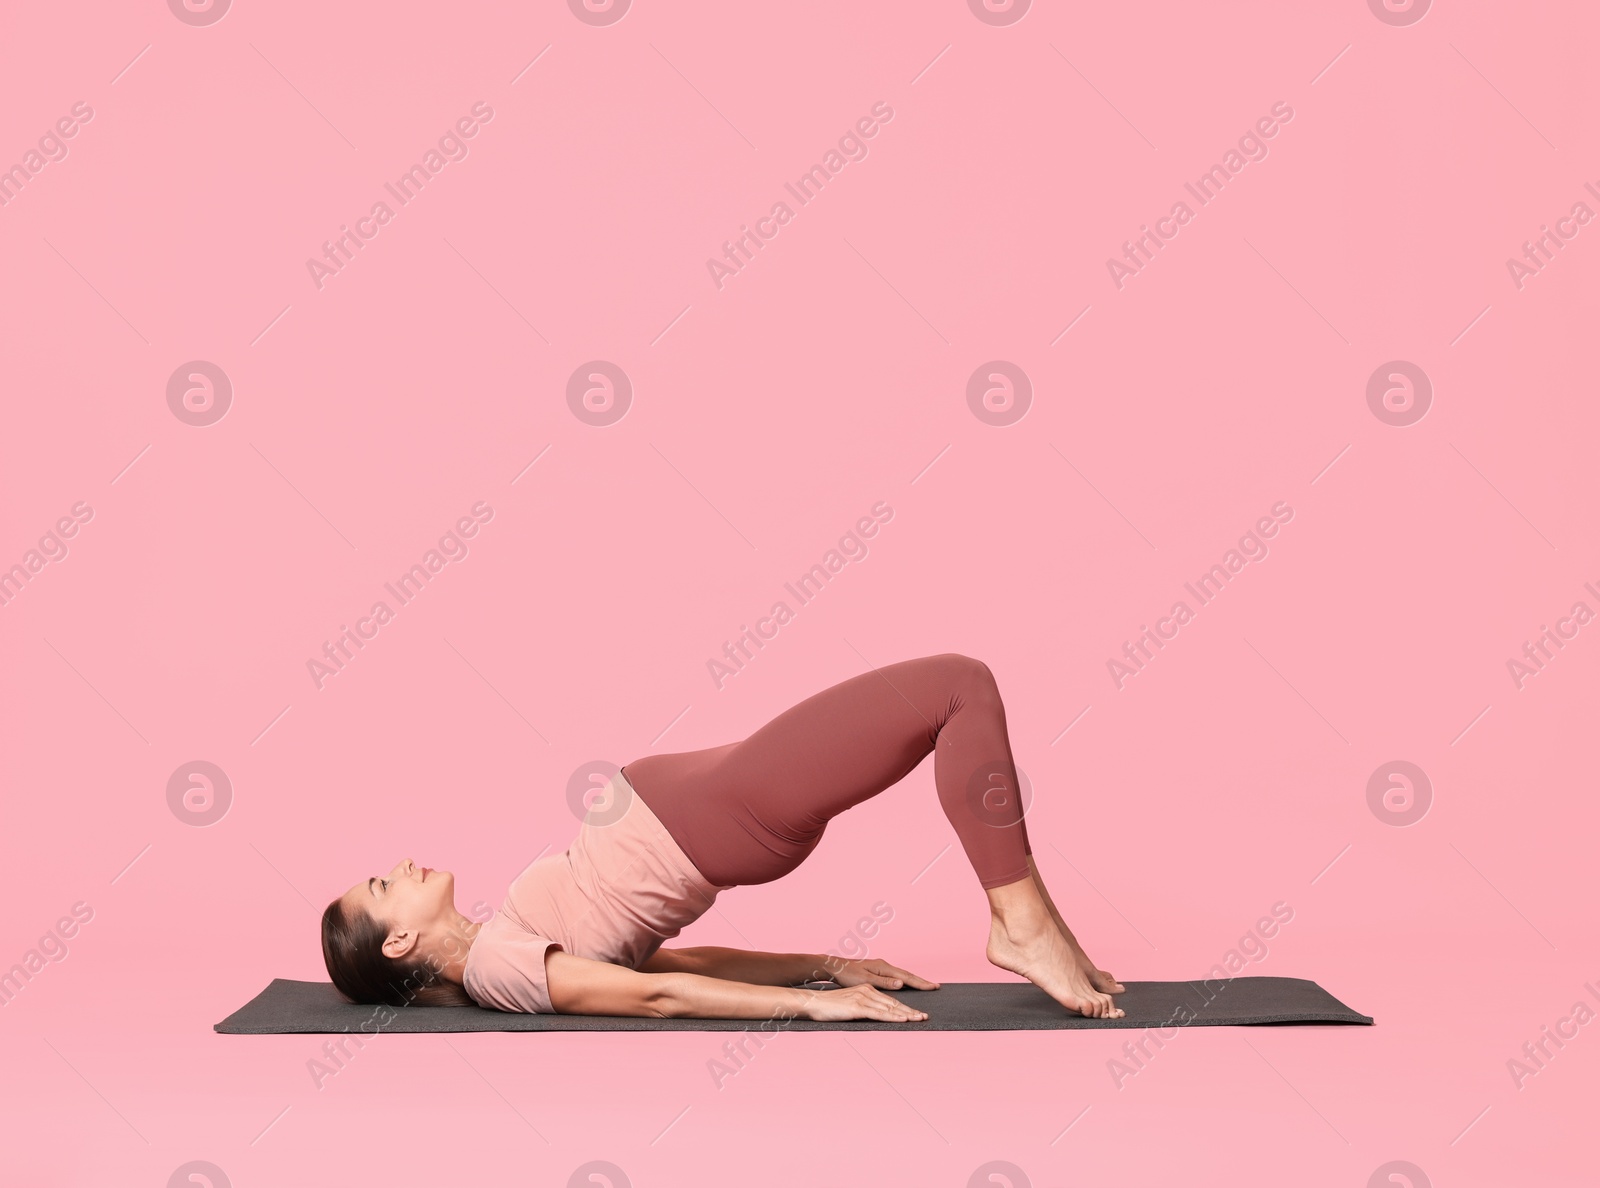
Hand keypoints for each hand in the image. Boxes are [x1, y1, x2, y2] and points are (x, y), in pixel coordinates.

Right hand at [798, 984, 928, 1022]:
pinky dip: (893, 1017)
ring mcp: (864, 998)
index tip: (918, 1012)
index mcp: (867, 988)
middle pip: (894, 1002)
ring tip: (920, 1019)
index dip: (905, 1006)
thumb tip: (876, 1012)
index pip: (891, 999)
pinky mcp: (858, 1007)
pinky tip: (903, 1020)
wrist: (813, 1002)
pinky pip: (879, 1013)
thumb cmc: (829, 1005)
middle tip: (925, 1016)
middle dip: (911, 1010)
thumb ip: (865, 1005)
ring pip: (890, 1008)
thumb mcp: (850, 1003)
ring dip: (907, 1014)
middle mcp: (868, 990)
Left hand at [827, 957, 939, 991]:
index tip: (933, 986)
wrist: (835, 967)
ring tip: (926, 985)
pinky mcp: (878, 970)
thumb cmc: (848, 975)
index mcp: (884, 967)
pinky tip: (908, 983)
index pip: (906, 976)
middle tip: (936, 986)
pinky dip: (906, 980)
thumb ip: (884, 982)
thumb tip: (902, 983)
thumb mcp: (865, 980)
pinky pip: (897, 975)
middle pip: (907, 974)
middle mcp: (885, 965)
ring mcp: (882, 967)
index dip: (920, 983)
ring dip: (915, 980)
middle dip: (922, 981)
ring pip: (903, 974)